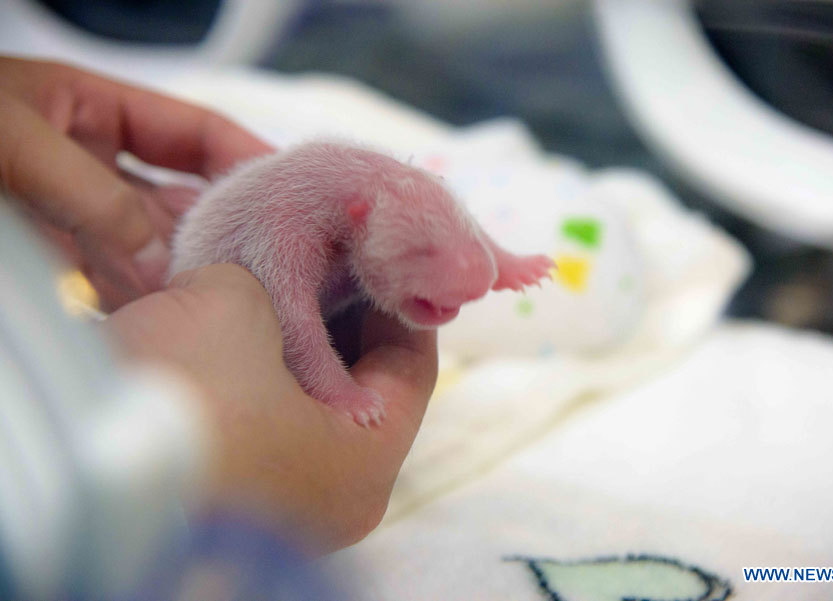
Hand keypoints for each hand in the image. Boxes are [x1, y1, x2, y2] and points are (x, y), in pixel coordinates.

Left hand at [0, 57, 272, 309]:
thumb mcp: (18, 142)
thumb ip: (94, 199)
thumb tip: (158, 264)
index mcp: (89, 110)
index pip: (191, 132)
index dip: (244, 156)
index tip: (287, 191)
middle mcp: (89, 164)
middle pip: (179, 198)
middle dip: (219, 227)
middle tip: (261, 259)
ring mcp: (71, 216)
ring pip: (149, 247)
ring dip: (181, 270)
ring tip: (218, 295)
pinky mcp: (50, 266)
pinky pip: (106, 284)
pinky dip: (136, 301)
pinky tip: (163, 314)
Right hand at [107, 264, 438, 552]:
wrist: (78, 470)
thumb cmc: (179, 396)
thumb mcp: (236, 308)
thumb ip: (272, 286)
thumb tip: (254, 289)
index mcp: (366, 462)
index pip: (412, 367)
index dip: (395, 300)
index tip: (377, 255)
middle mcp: (333, 495)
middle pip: (361, 385)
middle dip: (338, 317)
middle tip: (321, 259)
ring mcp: (281, 503)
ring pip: (308, 403)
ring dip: (290, 345)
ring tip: (270, 284)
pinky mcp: (229, 495)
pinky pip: (263, 422)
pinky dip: (254, 377)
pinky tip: (229, 328)